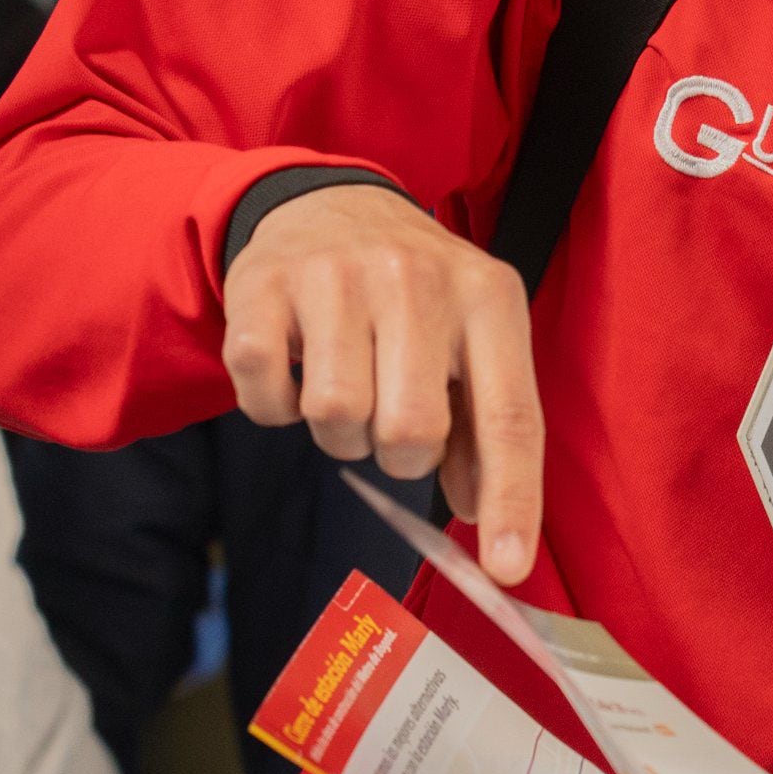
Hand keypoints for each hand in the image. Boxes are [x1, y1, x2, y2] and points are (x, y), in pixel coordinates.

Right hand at [219, 185, 547, 583]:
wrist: (324, 204)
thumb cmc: (413, 295)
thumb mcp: (469, 339)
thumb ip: (484, 426)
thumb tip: (482, 514)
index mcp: (487, 296)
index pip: (509, 414)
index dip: (511, 498)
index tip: (508, 569)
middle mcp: (415, 279)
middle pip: (410, 431)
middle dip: (398, 453)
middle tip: (390, 417)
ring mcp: (334, 278)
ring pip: (335, 419)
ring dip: (337, 433)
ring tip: (347, 388)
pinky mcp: (261, 288)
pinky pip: (266, 400)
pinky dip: (275, 408)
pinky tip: (295, 368)